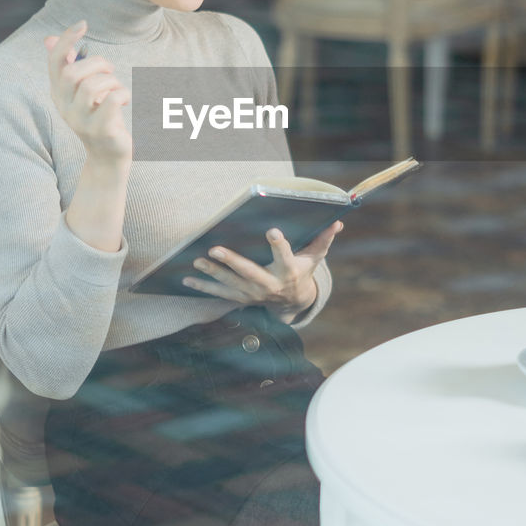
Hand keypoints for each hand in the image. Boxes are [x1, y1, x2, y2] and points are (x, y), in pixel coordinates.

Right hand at [44, 21, 130, 167]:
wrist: (108, 156)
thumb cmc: (99, 116)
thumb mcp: (83, 91)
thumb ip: (69, 67)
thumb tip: (49, 39)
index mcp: (58, 94)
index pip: (55, 62)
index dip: (67, 41)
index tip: (83, 24)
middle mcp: (64, 108)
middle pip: (73, 73)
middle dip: (97, 63)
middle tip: (110, 71)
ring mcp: (81, 121)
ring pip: (92, 86)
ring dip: (111, 80)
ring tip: (118, 88)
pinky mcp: (100, 130)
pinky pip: (111, 101)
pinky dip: (122, 93)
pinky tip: (125, 99)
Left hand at [183, 221, 341, 322]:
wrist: (293, 302)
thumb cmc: (302, 271)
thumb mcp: (314, 257)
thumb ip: (323, 240)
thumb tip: (338, 222)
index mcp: (288, 271)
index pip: (284, 256)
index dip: (278, 244)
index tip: (271, 230)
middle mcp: (269, 284)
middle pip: (249, 273)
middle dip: (231, 262)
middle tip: (214, 250)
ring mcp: (253, 294)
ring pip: (230, 284)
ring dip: (212, 273)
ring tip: (197, 261)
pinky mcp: (241, 298)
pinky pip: (220, 293)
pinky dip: (203, 286)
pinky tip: (188, 279)